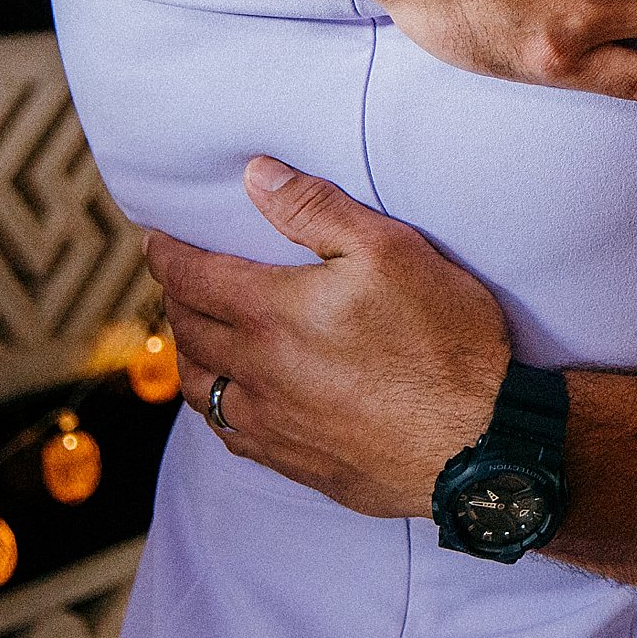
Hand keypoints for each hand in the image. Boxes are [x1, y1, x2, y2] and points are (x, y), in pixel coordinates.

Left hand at [148, 157, 511, 518]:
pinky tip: (232, 398)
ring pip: (200, 386)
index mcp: (272, 314)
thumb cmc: (446, 341)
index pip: (192, 276)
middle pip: (188, 329)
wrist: (480, 442)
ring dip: (189, 352)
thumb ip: (318, 210)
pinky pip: (229, 432)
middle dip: (175, 297)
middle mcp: (258, 371)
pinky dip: (216, 404)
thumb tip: (256, 176)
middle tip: (178, 279)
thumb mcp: (392, 251)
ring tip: (197, 333)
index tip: (156, 239)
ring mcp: (273, 423)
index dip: (167, 253)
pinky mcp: (296, 461)